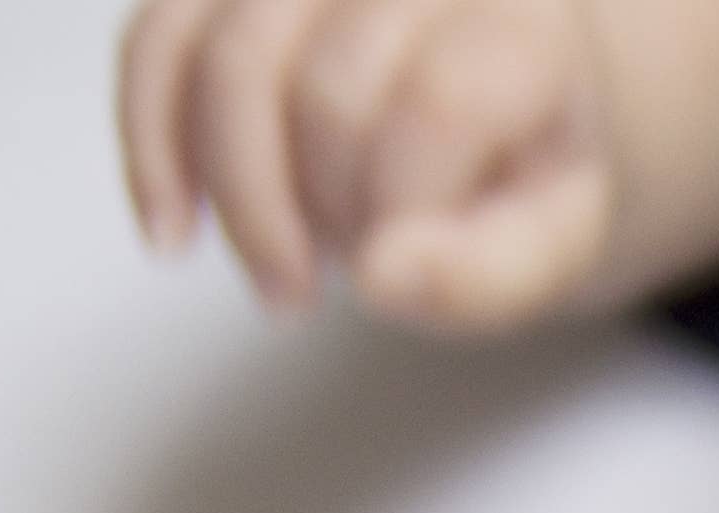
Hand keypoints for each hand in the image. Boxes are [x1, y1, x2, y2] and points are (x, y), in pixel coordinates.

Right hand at [118, 0, 625, 329]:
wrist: (526, 93)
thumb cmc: (540, 169)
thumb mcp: (565, 244)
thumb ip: (492, 273)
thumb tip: (383, 280)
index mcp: (521, 18)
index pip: (434, 106)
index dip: (402, 210)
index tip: (402, 274)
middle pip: (324, 89)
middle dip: (327, 213)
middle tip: (355, 276)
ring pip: (227, 58)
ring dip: (241, 193)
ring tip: (285, 279)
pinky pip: (159, 37)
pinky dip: (154, 141)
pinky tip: (174, 231)